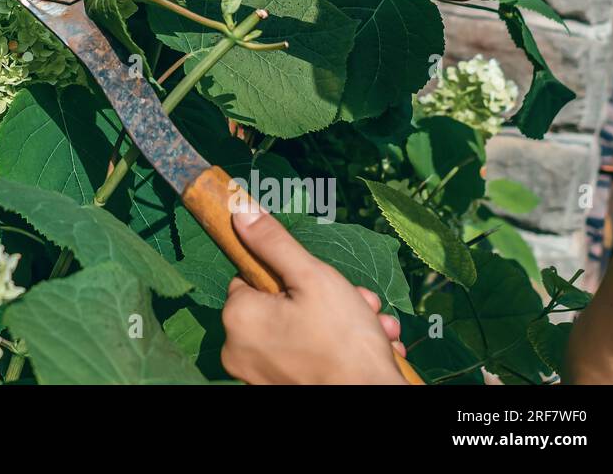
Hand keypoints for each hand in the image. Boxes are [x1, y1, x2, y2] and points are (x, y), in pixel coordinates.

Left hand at [220, 206, 408, 383]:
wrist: (374, 402)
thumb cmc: (344, 343)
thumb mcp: (313, 277)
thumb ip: (274, 243)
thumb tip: (240, 211)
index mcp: (238, 318)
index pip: (254, 277)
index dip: (292, 274)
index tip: (325, 281)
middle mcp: (239, 350)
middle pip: (281, 304)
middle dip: (327, 298)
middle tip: (360, 303)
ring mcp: (258, 374)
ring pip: (299, 330)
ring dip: (341, 322)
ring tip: (373, 326)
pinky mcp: (279, 388)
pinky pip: (305, 356)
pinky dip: (336, 349)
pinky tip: (371, 347)